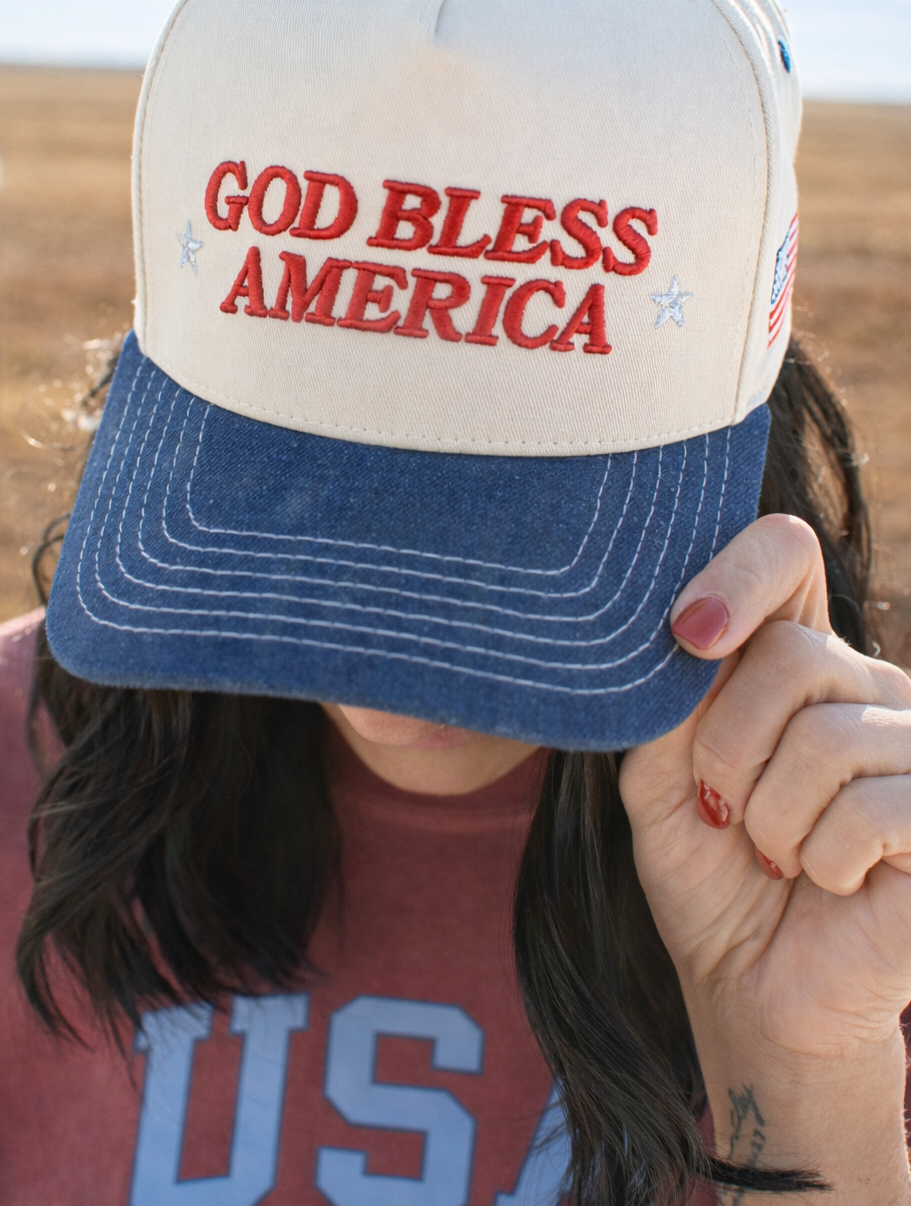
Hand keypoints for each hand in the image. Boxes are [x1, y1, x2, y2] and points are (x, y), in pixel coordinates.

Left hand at [619, 515, 910, 1198]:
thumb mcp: (657, 781)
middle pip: (794, 652)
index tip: (687, 633)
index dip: (738, 573)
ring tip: (775, 855)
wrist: (756, 988)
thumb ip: (666, 703)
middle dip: (729, 744)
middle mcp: (862, 685)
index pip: (786, 554)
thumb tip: (685, 631)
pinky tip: (828, 881)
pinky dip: (823, 859)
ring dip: (771, 818)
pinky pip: (872, 806)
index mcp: (792, 660)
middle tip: (721, 807)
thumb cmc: (709, 875)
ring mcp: (910, 746)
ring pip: (828, 735)